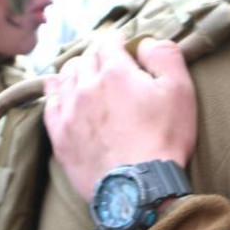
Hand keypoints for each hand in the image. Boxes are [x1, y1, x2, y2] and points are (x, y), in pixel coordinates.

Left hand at [43, 32, 197, 200]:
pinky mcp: (60, 135)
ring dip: (78, 72)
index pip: (109, 42)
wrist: (138, 188)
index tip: (127, 48)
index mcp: (114, 71)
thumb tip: (146, 42)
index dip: (120, 42)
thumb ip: (164, 55)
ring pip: (65, 77)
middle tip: (112, 67)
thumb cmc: (164, 139)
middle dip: (99, 57)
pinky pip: (50, 104)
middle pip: (86, 58)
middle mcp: (85, 86)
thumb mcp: (180, 90)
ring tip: (89, 79)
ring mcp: (68, 111)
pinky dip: (56, 93)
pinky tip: (62, 94)